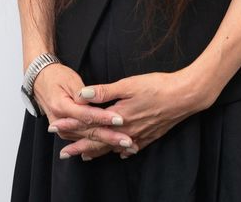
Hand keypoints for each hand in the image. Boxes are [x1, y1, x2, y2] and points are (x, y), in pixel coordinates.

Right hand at [32, 63, 134, 159]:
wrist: (40, 81)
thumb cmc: (57, 77)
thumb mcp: (70, 80)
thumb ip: (83, 93)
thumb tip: (94, 100)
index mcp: (61, 106)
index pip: (86, 115)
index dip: (103, 118)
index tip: (119, 120)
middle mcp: (59, 121)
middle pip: (88, 131)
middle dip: (110, 137)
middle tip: (128, 140)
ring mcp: (62, 130)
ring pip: (87, 139)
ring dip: (107, 145)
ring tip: (125, 147)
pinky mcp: (66, 133)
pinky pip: (83, 141)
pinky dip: (98, 147)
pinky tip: (113, 151)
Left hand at [51, 69, 210, 160]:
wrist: (186, 96)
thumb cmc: (157, 87)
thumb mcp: (128, 84)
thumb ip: (104, 91)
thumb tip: (81, 95)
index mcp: (118, 117)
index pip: (89, 124)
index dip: (71, 126)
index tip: (55, 128)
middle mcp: (127, 131)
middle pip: (98, 141)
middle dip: (79, 145)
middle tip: (63, 153)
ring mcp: (140, 135)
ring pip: (114, 147)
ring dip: (98, 151)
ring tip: (85, 156)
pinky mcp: (151, 135)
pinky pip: (132, 148)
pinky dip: (121, 151)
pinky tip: (119, 154)